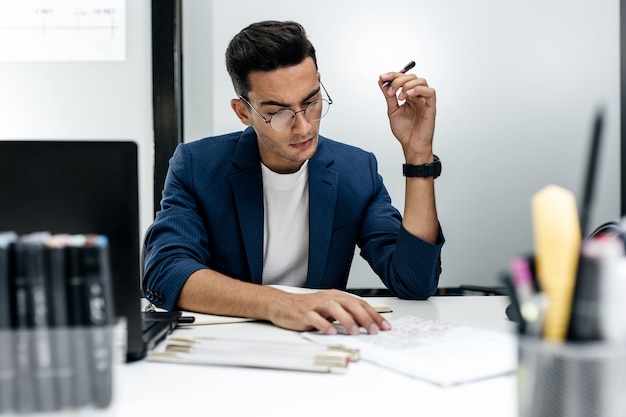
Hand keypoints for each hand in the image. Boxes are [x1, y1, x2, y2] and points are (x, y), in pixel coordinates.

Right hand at [270, 289, 391, 334]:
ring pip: (334, 308)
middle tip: (374, 330)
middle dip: (365, 317)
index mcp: (336, 296)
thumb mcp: (329, 309)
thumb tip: (365, 325)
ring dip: (347, 320)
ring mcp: (316, 305)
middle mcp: (328, 298)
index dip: (373, 314)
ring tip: (355, 331)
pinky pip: (315, 318)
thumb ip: (345, 314)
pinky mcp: (304, 313)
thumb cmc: (307, 308)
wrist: (282, 304)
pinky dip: (324, 324)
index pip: (359, 303)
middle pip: (350, 304)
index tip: (384, 326)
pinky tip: (331, 332)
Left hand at [379, 71, 436, 162]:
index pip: (402, 79)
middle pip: (411, 77)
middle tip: (391, 90)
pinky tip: (409, 95)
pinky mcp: (431, 106)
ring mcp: (424, 100)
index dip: (392, 75)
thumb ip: (389, 96)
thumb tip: (381, 82)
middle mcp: (417, 96)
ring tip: (400, 96)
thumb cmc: (405, 131)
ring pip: (421, 81)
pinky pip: (430, 92)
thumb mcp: (392, 110)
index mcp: (408, 96)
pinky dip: (418, 90)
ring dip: (407, 85)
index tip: (382, 77)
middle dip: (398, 80)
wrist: (411, 145)